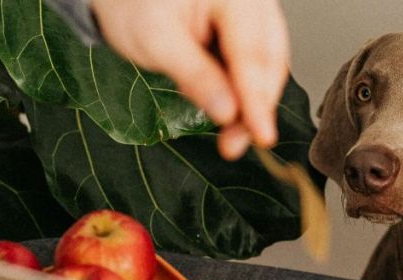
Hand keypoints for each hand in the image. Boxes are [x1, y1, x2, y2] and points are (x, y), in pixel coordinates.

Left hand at [91, 0, 289, 159]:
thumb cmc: (134, 5)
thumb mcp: (155, 41)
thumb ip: (195, 75)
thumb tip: (228, 112)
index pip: (251, 54)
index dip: (257, 100)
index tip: (261, 135)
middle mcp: (250, 1)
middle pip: (268, 60)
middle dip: (257, 107)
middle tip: (236, 143)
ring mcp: (252, 15)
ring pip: (268, 65)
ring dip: (254, 104)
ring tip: (232, 135)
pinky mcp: (246, 31)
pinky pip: (257, 64)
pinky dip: (247, 92)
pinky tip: (233, 112)